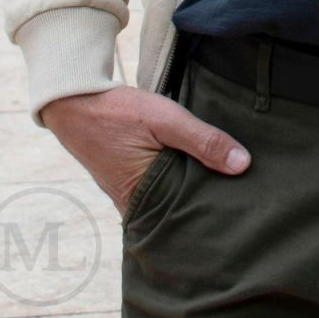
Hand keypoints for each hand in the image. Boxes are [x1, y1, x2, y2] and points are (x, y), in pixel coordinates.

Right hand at [41, 85, 250, 218]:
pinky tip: (194, 166)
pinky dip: (175, 178)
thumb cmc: (119, 111)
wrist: (75, 102)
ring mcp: (129, 196)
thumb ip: (203, 141)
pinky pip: (158, 188)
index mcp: (142, 200)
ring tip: (222, 176)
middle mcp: (134, 206)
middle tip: (239, 188)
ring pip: (170, 198)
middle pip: (181, 209)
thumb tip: (242, 164)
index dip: (215, 204)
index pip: (189, 214)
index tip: (241, 196)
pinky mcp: (128, 183)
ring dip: (190, 186)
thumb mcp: (166, 119)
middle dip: (205, 198)